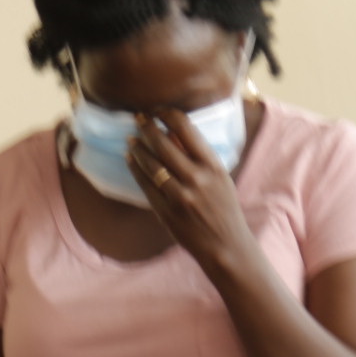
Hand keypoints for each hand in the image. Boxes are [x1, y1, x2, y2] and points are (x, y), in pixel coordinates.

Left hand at [129, 108, 258, 270]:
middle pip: (163, 143)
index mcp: (213, 166)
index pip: (186, 128)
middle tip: (138, 118)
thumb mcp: (220, 178)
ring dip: (138, 147)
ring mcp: (180, 195)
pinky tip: (130, 159)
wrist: (225, 245)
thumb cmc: (224, 208)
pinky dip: (136, 169)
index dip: (168, 114)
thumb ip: (199, 156)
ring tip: (131, 139)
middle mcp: (196, 178)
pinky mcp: (166, 211)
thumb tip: (174, 132)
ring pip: (151, 164)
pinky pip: (145, 185)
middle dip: (147, 127)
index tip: (159, 111)